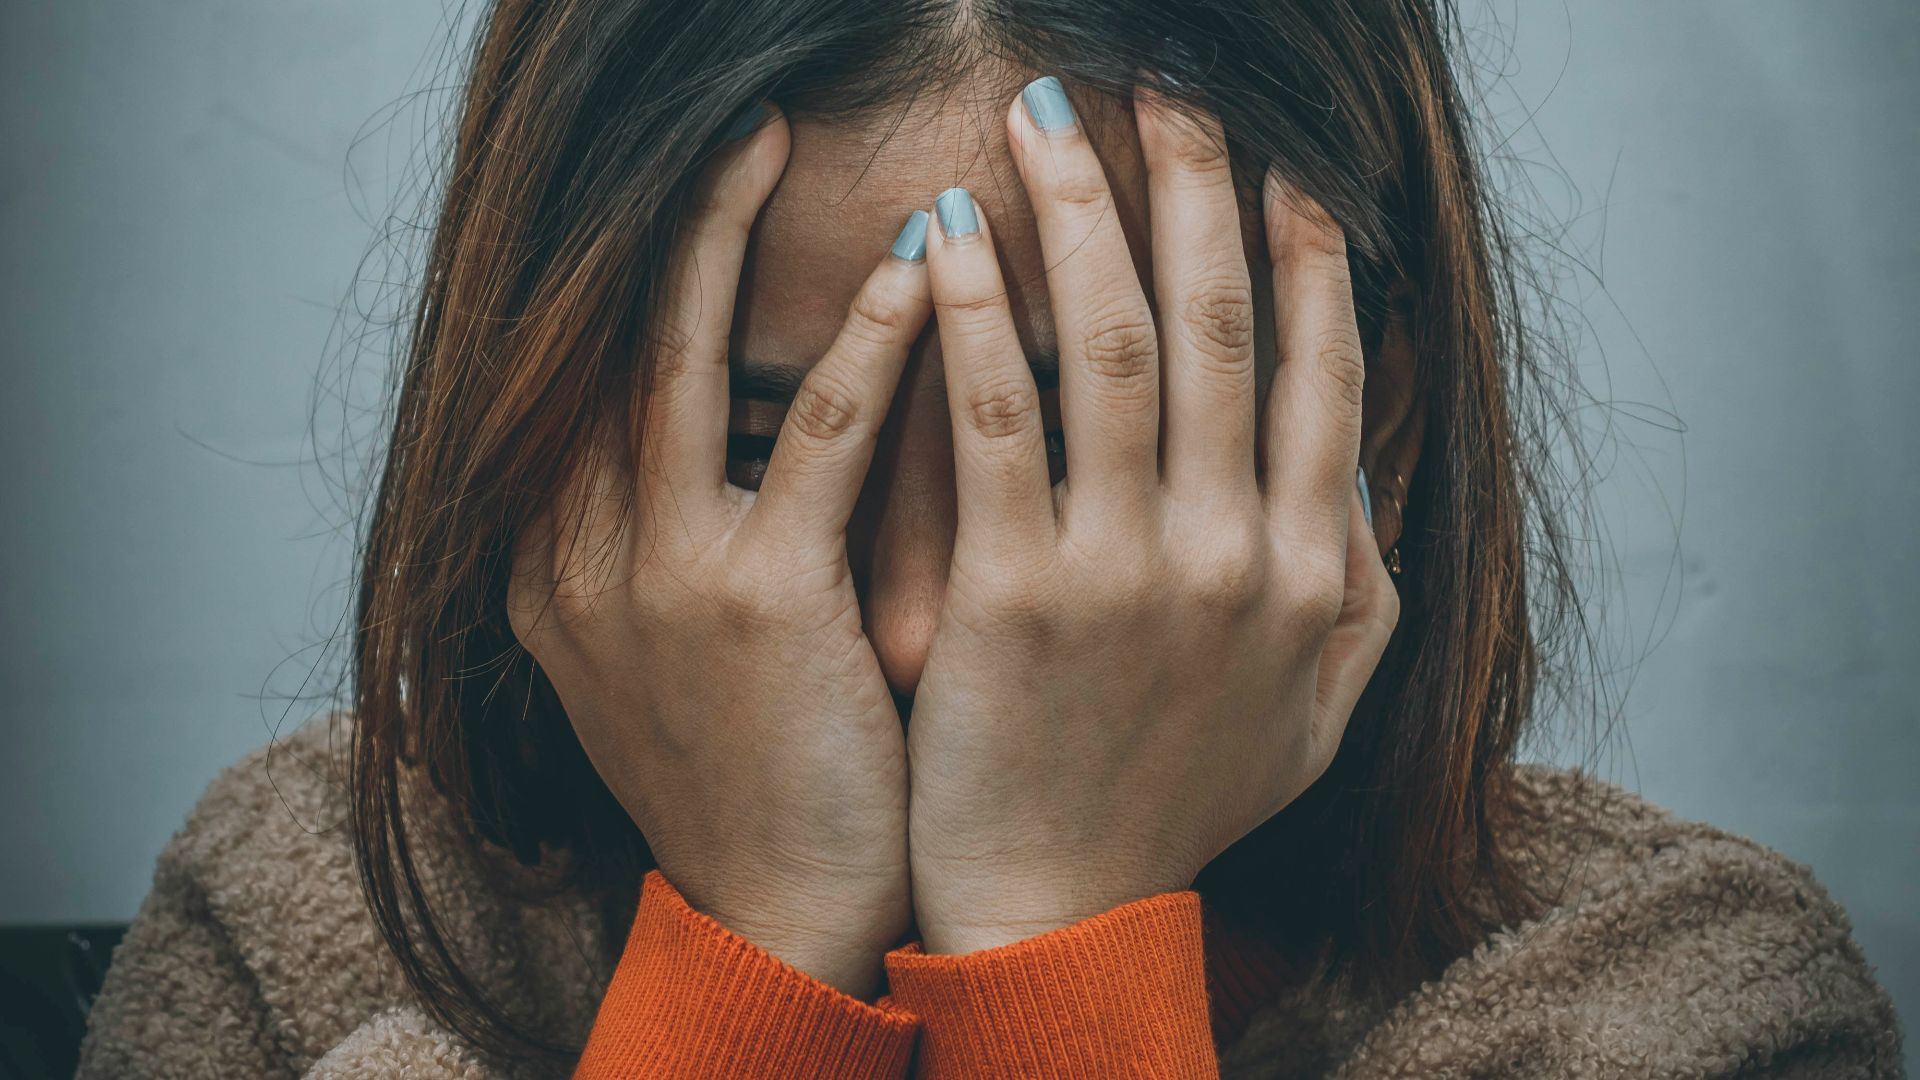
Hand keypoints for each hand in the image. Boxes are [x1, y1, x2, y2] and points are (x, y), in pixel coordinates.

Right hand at [506, 106, 931, 997]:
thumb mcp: (670, 647)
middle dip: (667, 220)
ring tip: (779, 136)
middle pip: (606, 340)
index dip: (632, 270)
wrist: (776, 913)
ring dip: (727, 234)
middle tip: (733, 122)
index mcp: (550, 563)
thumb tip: (736, 423)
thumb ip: (668, 535)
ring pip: (680, 359)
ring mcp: (652, 576)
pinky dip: (866, 344)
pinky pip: (817, 438)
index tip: (693, 188)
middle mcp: (573, 554)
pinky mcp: (753, 603)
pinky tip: (918, 270)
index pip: (579, 376)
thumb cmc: (752, 772)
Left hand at [904, 81, 1399, 952]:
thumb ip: (1360, 590)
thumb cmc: (1177, 805)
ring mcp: (1128, 570)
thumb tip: (1362, 471)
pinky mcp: (1016, 593)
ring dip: (1084, 212)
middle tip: (1167, 84)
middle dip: (1196, 186)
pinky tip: (945, 231)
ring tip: (1047, 116)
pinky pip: (996, 419)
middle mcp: (1236, 553)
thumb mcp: (1314, 713)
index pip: (1320, 372)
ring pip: (1113, 344)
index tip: (1284, 164)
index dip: (1306, 254)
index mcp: (1311, 570)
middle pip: (1219, 325)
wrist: (1062, 912)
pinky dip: (972, 314)